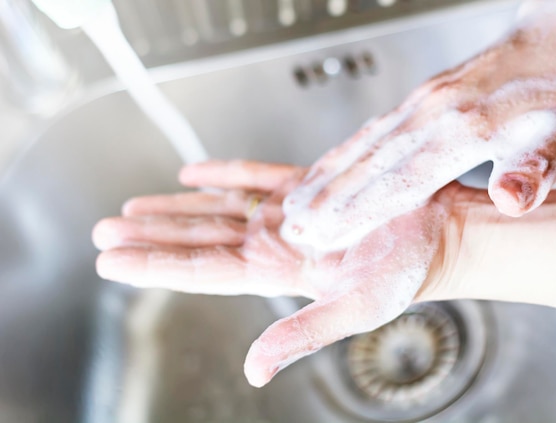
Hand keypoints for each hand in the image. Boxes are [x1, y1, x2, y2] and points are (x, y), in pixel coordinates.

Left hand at [92, 160, 466, 386]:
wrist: (439, 235)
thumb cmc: (406, 273)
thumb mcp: (355, 309)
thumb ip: (302, 335)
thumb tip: (255, 369)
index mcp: (277, 271)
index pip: (202, 269)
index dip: (154, 264)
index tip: (111, 260)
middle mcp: (274, 244)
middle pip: (199, 238)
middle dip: (151, 235)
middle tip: (105, 229)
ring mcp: (288, 215)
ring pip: (217, 209)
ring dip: (175, 207)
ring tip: (133, 207)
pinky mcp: (307, 188)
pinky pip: (255, 177)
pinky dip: (223, 173)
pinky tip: (193, 174)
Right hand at [280, 5, 555, 250]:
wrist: (555, 39)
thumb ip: (534, 167)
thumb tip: (512, 198)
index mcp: (466, 130)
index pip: (402, 181)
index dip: (360, 211)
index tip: (326, 233)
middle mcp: (434, 115)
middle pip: (369, 164)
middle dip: (328, 198)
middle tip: (293, 225)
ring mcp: (422, 105)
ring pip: (364, 146)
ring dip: (328, 175)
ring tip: (297, 201)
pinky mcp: (420, 100)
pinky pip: (373, 131)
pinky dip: (345, 153)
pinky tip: (330, 166)